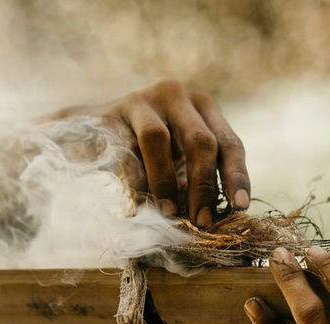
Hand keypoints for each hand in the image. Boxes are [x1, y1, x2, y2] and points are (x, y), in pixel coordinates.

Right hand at [61, 80, 249, 226]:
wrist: (90, 133)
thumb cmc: (147, 152)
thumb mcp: (180, 158)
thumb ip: (198, 177)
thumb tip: (217, 218)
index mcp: (203, 107)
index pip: (229, 143)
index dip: (236, 176)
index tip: (239, 207)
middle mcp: (176, 96)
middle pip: (200, 140)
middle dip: (203, 185)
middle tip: (201, 221)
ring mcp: (140, 100)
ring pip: (157, 138)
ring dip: (164, 181)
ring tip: (167, 213)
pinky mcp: (109, 114)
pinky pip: (122, 149)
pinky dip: (132, 180)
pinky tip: (136, 204)